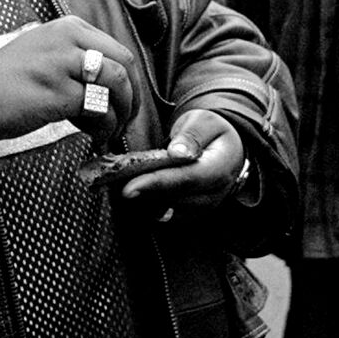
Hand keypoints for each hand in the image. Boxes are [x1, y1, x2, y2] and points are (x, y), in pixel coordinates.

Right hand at [0, 16, 136, 140]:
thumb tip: (112, 82)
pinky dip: (103, 127)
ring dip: (120, 114)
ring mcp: (63, 64)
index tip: (125, 101)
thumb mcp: (44, 51)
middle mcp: (68, 39)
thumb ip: (76, 57)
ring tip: (109, 131)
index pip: (117, 50)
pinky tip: (93, 137)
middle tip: (125, 119)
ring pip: (116, 85)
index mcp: (68, 27)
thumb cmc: (6, 81)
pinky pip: (99, 110)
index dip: (129, 80)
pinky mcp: (58, 93)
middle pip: (124, 65)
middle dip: (132, 96)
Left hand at [119, 109, 246, 217]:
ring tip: (121, 182)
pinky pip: (165, 215)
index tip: (128, 188)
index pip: (186, 180)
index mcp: (220, 168)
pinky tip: (134, 189)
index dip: (156, 184)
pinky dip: (147, 204)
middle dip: (143, 193)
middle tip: (113, 181)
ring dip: (143, 200)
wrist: (226, 150)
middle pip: (173, 200)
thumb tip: (177, 152)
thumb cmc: (211, 132)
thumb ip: (191, 135)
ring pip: (167, 211)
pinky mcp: (190, 214)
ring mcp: (203, 208)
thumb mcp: (203, 122)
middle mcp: (214, 194)